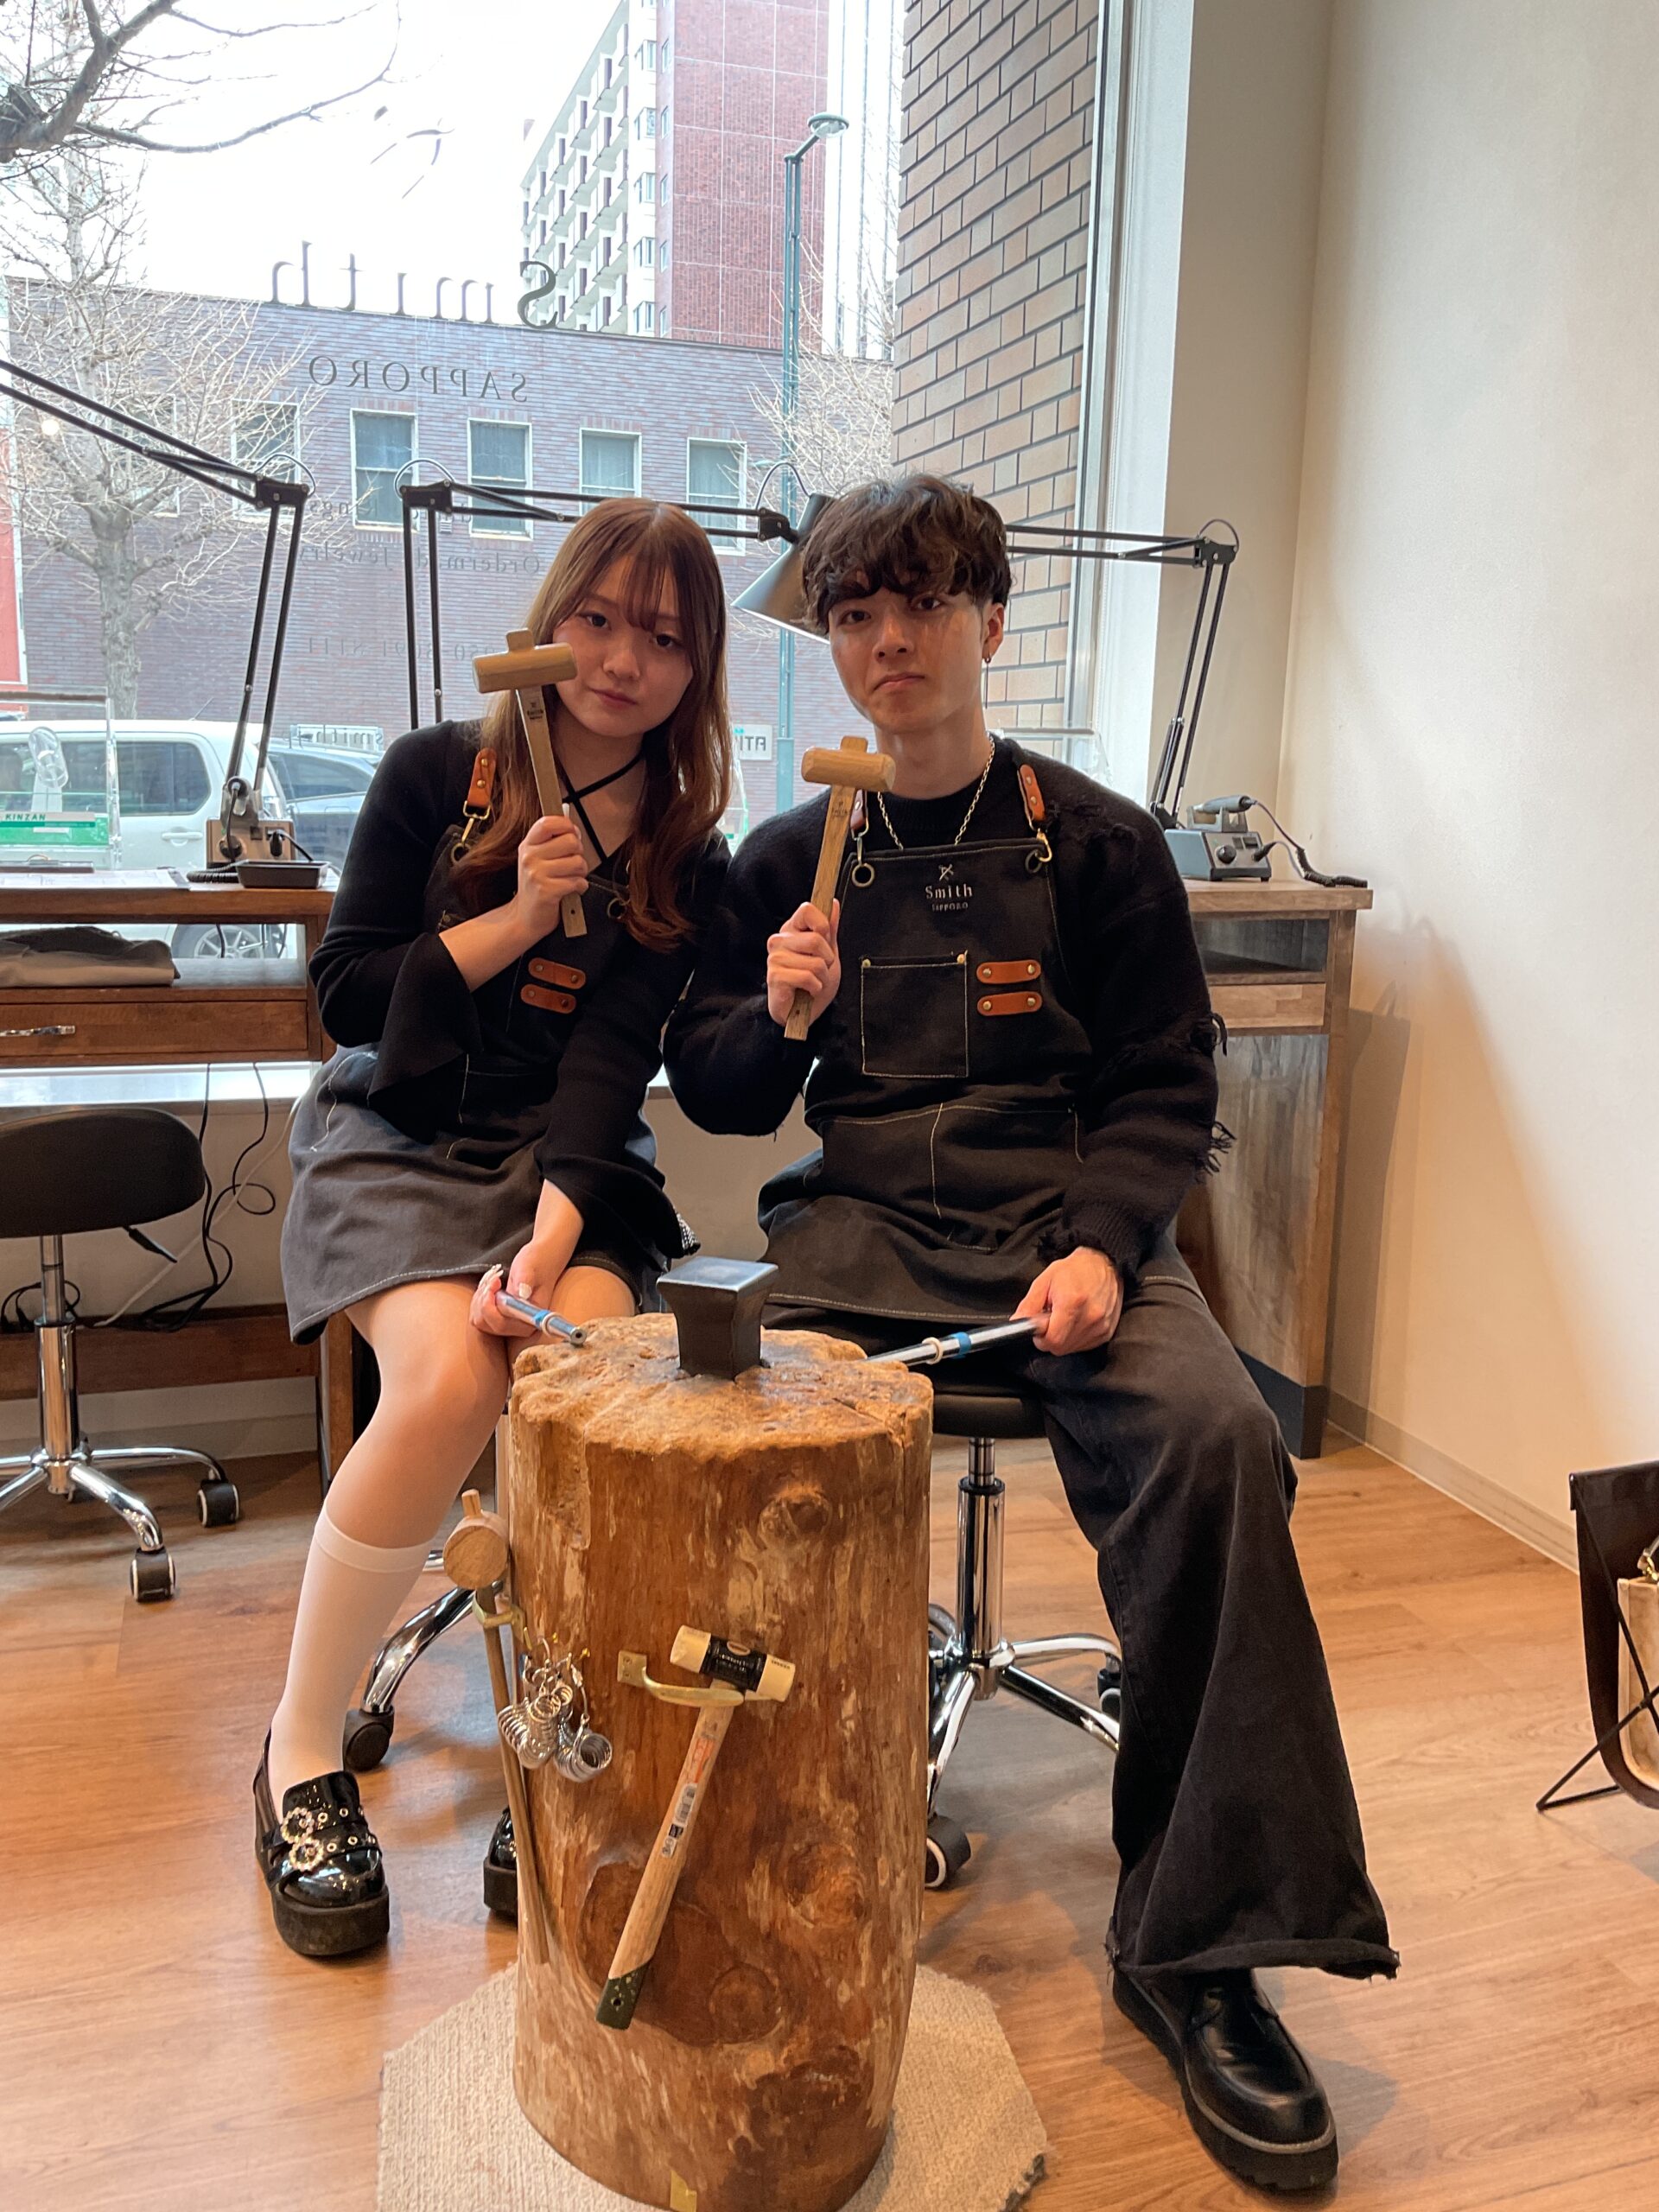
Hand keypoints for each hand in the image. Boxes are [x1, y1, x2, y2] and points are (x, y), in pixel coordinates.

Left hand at [470, 1186, 583, 1338]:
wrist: (546, 1252)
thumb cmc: (542, 1255)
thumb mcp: (534, 1259)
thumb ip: (528, 1274)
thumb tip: (518, 1292)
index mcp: (533, 1315)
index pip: (502, 1325)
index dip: (491, 1308)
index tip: (494, 1284)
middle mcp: (521, 1323)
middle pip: (487, 1325)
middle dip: (483, 1300)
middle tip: (492, 1278)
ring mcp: (511, 1320)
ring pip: (480, 1319)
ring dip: (480, 1297)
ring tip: (493, 1279)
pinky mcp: (503, 1314)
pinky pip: (481, 1312)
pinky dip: (480, 1297)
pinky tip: (491, 1284)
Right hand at [512, 813, 588, 940]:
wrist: (525, 917)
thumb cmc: (537, 887)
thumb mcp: (538, 859)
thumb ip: (553, 842)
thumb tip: (573, 829)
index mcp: (528, 845)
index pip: (549, 822)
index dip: (567, 826)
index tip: (572, 835)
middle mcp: (530, 857)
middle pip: (571, 841)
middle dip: (579, 854)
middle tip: (572, 864)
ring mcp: (536, 874)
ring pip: (577, 862)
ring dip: (581, 873)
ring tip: (571, 878)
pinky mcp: (546, 891)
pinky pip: (577, 881)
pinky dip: (580, 887)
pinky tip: (571, 890)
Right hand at [766, 900, 840, 1029]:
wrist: (802, 1012)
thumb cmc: (811, 981)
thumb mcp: (828, 953)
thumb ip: (830, 929)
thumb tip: (834, 904)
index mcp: (791, 930)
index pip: (807, 909)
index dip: (823, 924)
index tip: (825, 940)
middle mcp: (780, 940)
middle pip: (816, 939)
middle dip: (828, 959)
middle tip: (821, 970)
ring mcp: (775, 958)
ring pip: (815, 962)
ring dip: (822, 977)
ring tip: (814, 982)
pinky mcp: (775, 976)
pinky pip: (808, 977)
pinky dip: (815, 988)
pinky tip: (807, 990)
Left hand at [1015, 1248, 1123, 1356]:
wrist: (1104, 1264)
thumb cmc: (1075, 1270)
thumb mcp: (1045, 1281)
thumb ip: (1029, 1305)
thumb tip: (1018, 1322)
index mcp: (1072, 1303)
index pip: (1052, 1340)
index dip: (1041, 1337)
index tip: (1040, 1327)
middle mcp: (1090, 1317)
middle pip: (1061, 1348)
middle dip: (1051, 1338)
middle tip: (1052, 1319)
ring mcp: (1101, 1326)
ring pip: (1072, 1349)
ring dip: (1064, 1338)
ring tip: (1067, 1317)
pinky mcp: (1107, 1332)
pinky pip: (1084, 1346)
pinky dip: (1076, 1338)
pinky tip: (1077, 1321)